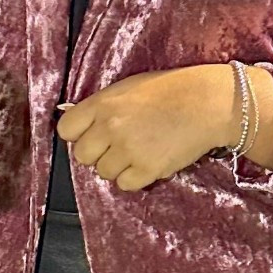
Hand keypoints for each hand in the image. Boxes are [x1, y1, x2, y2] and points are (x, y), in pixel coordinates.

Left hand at [58, 64, 251, 192]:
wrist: (206, 103)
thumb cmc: (170, 90)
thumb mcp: (128, 88)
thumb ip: (102, 107)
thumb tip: (83, 124)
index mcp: (102, 103)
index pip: (66, 129)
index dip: (78, 134)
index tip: (90, 135)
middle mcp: (110, 127)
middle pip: (82, 156)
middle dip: (98, 153)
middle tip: (118, 145)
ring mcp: (128, 150)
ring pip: (103, 172)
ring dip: (118, 166)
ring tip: (139, 150)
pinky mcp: (147, 169)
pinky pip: (125, 185)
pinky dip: (135, 177)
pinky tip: (149, 161)